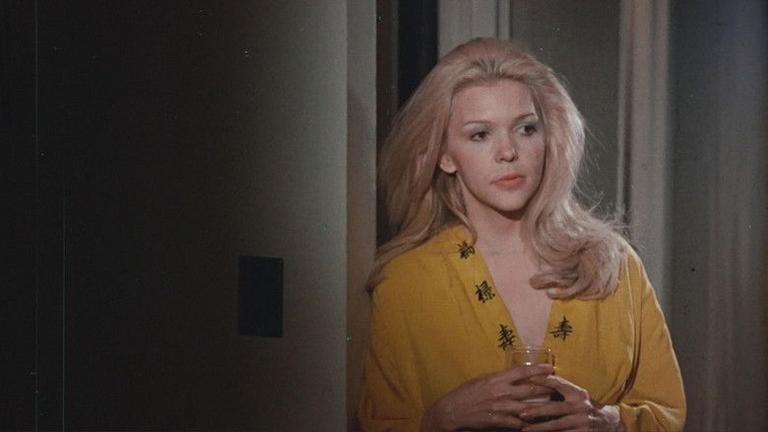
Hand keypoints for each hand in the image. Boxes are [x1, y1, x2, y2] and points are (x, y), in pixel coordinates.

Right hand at [420, 364, 554, 431]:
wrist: (452, 410)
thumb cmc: (466, 393)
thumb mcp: (481, 379)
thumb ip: (498, 378)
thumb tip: (512, 375)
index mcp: (497, 379)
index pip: (522, 372)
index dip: (539, 369)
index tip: (551, 368)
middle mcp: (502, 392)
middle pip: (531, 390)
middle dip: (547, 389)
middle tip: (559, 389)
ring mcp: (501, 407)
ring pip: (528, 408)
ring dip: (542, 409)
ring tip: (553, 408)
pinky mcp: (499, 421)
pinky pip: (518, 423)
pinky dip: (527, 424)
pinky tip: (535, 424)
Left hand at [518, 375, 624, 431]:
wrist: (609, 422)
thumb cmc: (585, 405)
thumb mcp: (576, 393)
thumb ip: (560, 387)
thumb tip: (534, 377)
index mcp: (577, 393)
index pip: (559, 383)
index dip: (544, 380)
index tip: (528, 379)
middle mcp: (580, 407)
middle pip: (555, 408)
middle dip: (537, 411)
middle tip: (521, 413)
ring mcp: (582, 422)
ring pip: (557, 426)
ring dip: (540, 428)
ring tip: (525, 430)